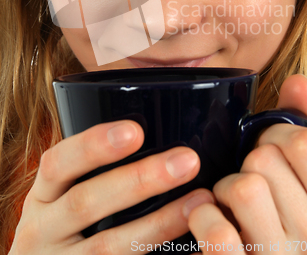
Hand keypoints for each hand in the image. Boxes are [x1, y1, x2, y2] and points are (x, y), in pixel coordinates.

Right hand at [9, 121, 213, 253]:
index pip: (58, 163)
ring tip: (198, 202)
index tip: (135, 131)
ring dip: (158, 223)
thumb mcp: (63, 195)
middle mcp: (42, 229)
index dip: (93, 146)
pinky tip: (186, 243)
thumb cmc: (65, 223)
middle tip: (187, 160)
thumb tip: (148, 130)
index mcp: (42, 195)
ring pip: (107, 246)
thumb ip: (92, 172)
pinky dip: (152, 253)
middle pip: (85, 202)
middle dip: (139, 180)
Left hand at [187, 75, 306, 253]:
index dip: (277, 137)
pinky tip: (212, 224)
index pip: (306, 143)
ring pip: (241, 186)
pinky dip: (204, 219)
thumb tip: (296, 80)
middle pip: (264, 160)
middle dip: (249, 163)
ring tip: (234, 207)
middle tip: (252, 183)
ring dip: (225, 190)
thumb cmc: (303, 238)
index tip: (271, 150)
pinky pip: (215, 228)